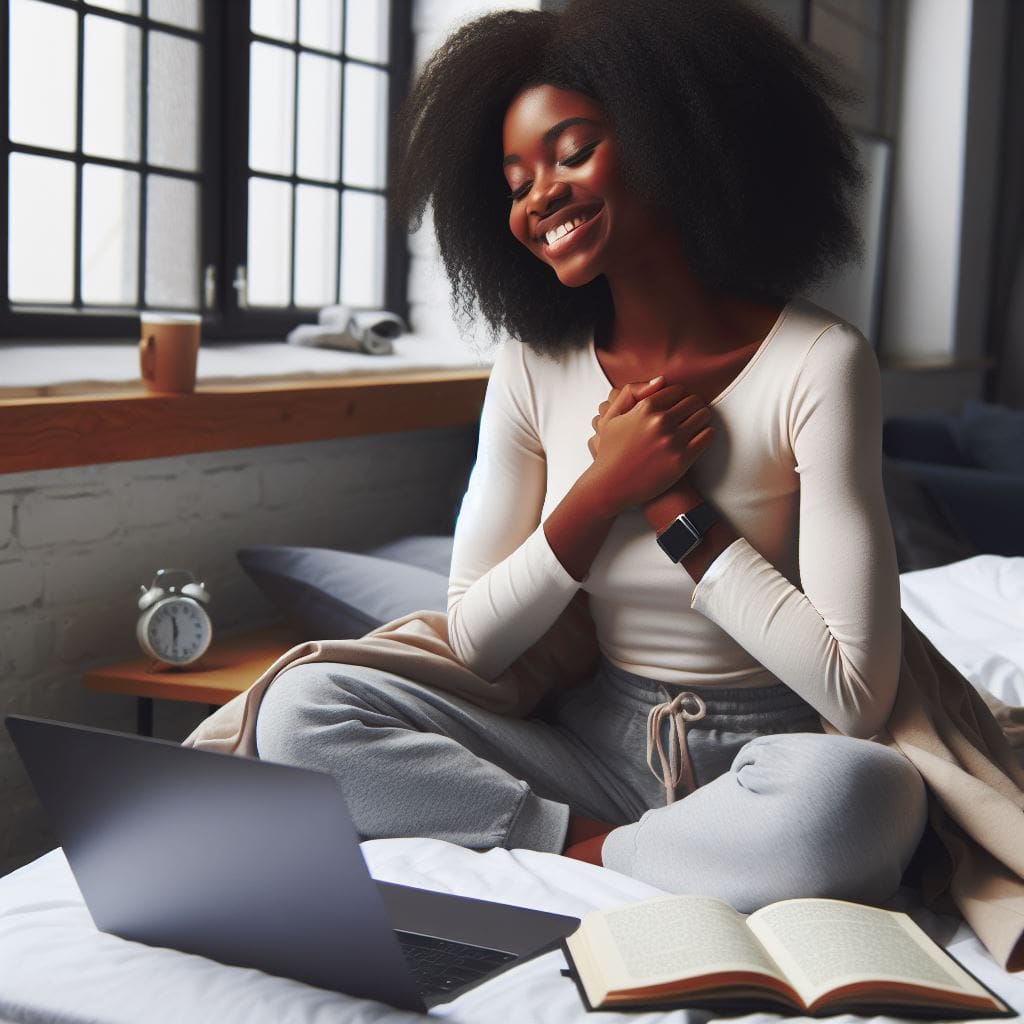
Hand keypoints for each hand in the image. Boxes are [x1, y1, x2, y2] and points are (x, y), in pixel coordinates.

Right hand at [586, 378, 713, 513]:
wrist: (612, 486)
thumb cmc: (611, 451)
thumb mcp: (611, 417)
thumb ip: (631, 393)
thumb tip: (662, 379)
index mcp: (645, 408)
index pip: (678, 390)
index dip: (680, 396)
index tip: (679, 404)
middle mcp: (660, 422)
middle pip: (693, 401)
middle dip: (694, 405)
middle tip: (691, 413)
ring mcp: (673, 441)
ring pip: (703, 416)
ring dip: (702, 418)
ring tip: (696, 424)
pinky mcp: (682, 459)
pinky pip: (707, 436)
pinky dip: (707, 434)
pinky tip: (699, 437)